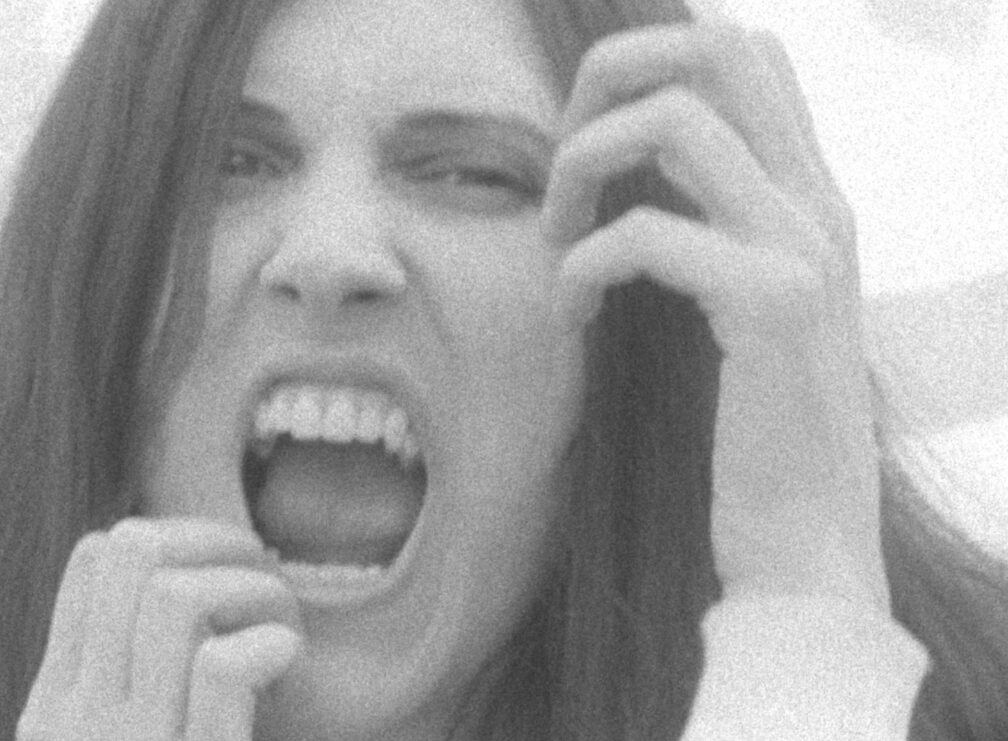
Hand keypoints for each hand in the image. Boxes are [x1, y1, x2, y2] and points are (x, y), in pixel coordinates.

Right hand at [17, 519, 302, 739]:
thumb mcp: (110, 737)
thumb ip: (114, 674)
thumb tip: (142, 558)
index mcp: (51, 709)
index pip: (95, 559)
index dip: (175, 538)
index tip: (223, 568)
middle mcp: (76, 723)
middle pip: (136, 558)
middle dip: (215, 546)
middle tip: (265, 578)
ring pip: (176, 598)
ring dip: (252, 592)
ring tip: (285, 627)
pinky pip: (220, 666)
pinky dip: (268, 644)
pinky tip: (286, 654)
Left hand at [544, 23, 887, 609]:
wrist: (806, 550)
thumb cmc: (753, 438)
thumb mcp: (742, 313)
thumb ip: (713, 233)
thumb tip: (625, 185)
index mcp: (810, 200)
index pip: (746, 56)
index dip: (649, 68)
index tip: (593, 152)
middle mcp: (819, 205)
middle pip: (718, 47)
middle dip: (609, 79)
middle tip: (565, 169)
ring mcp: (804, 249)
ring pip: (674, 119)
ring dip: (582, 166)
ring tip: (556, 242)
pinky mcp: (771, 307)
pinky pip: (643, 235)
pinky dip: (579, 268)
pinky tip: (570, 320)